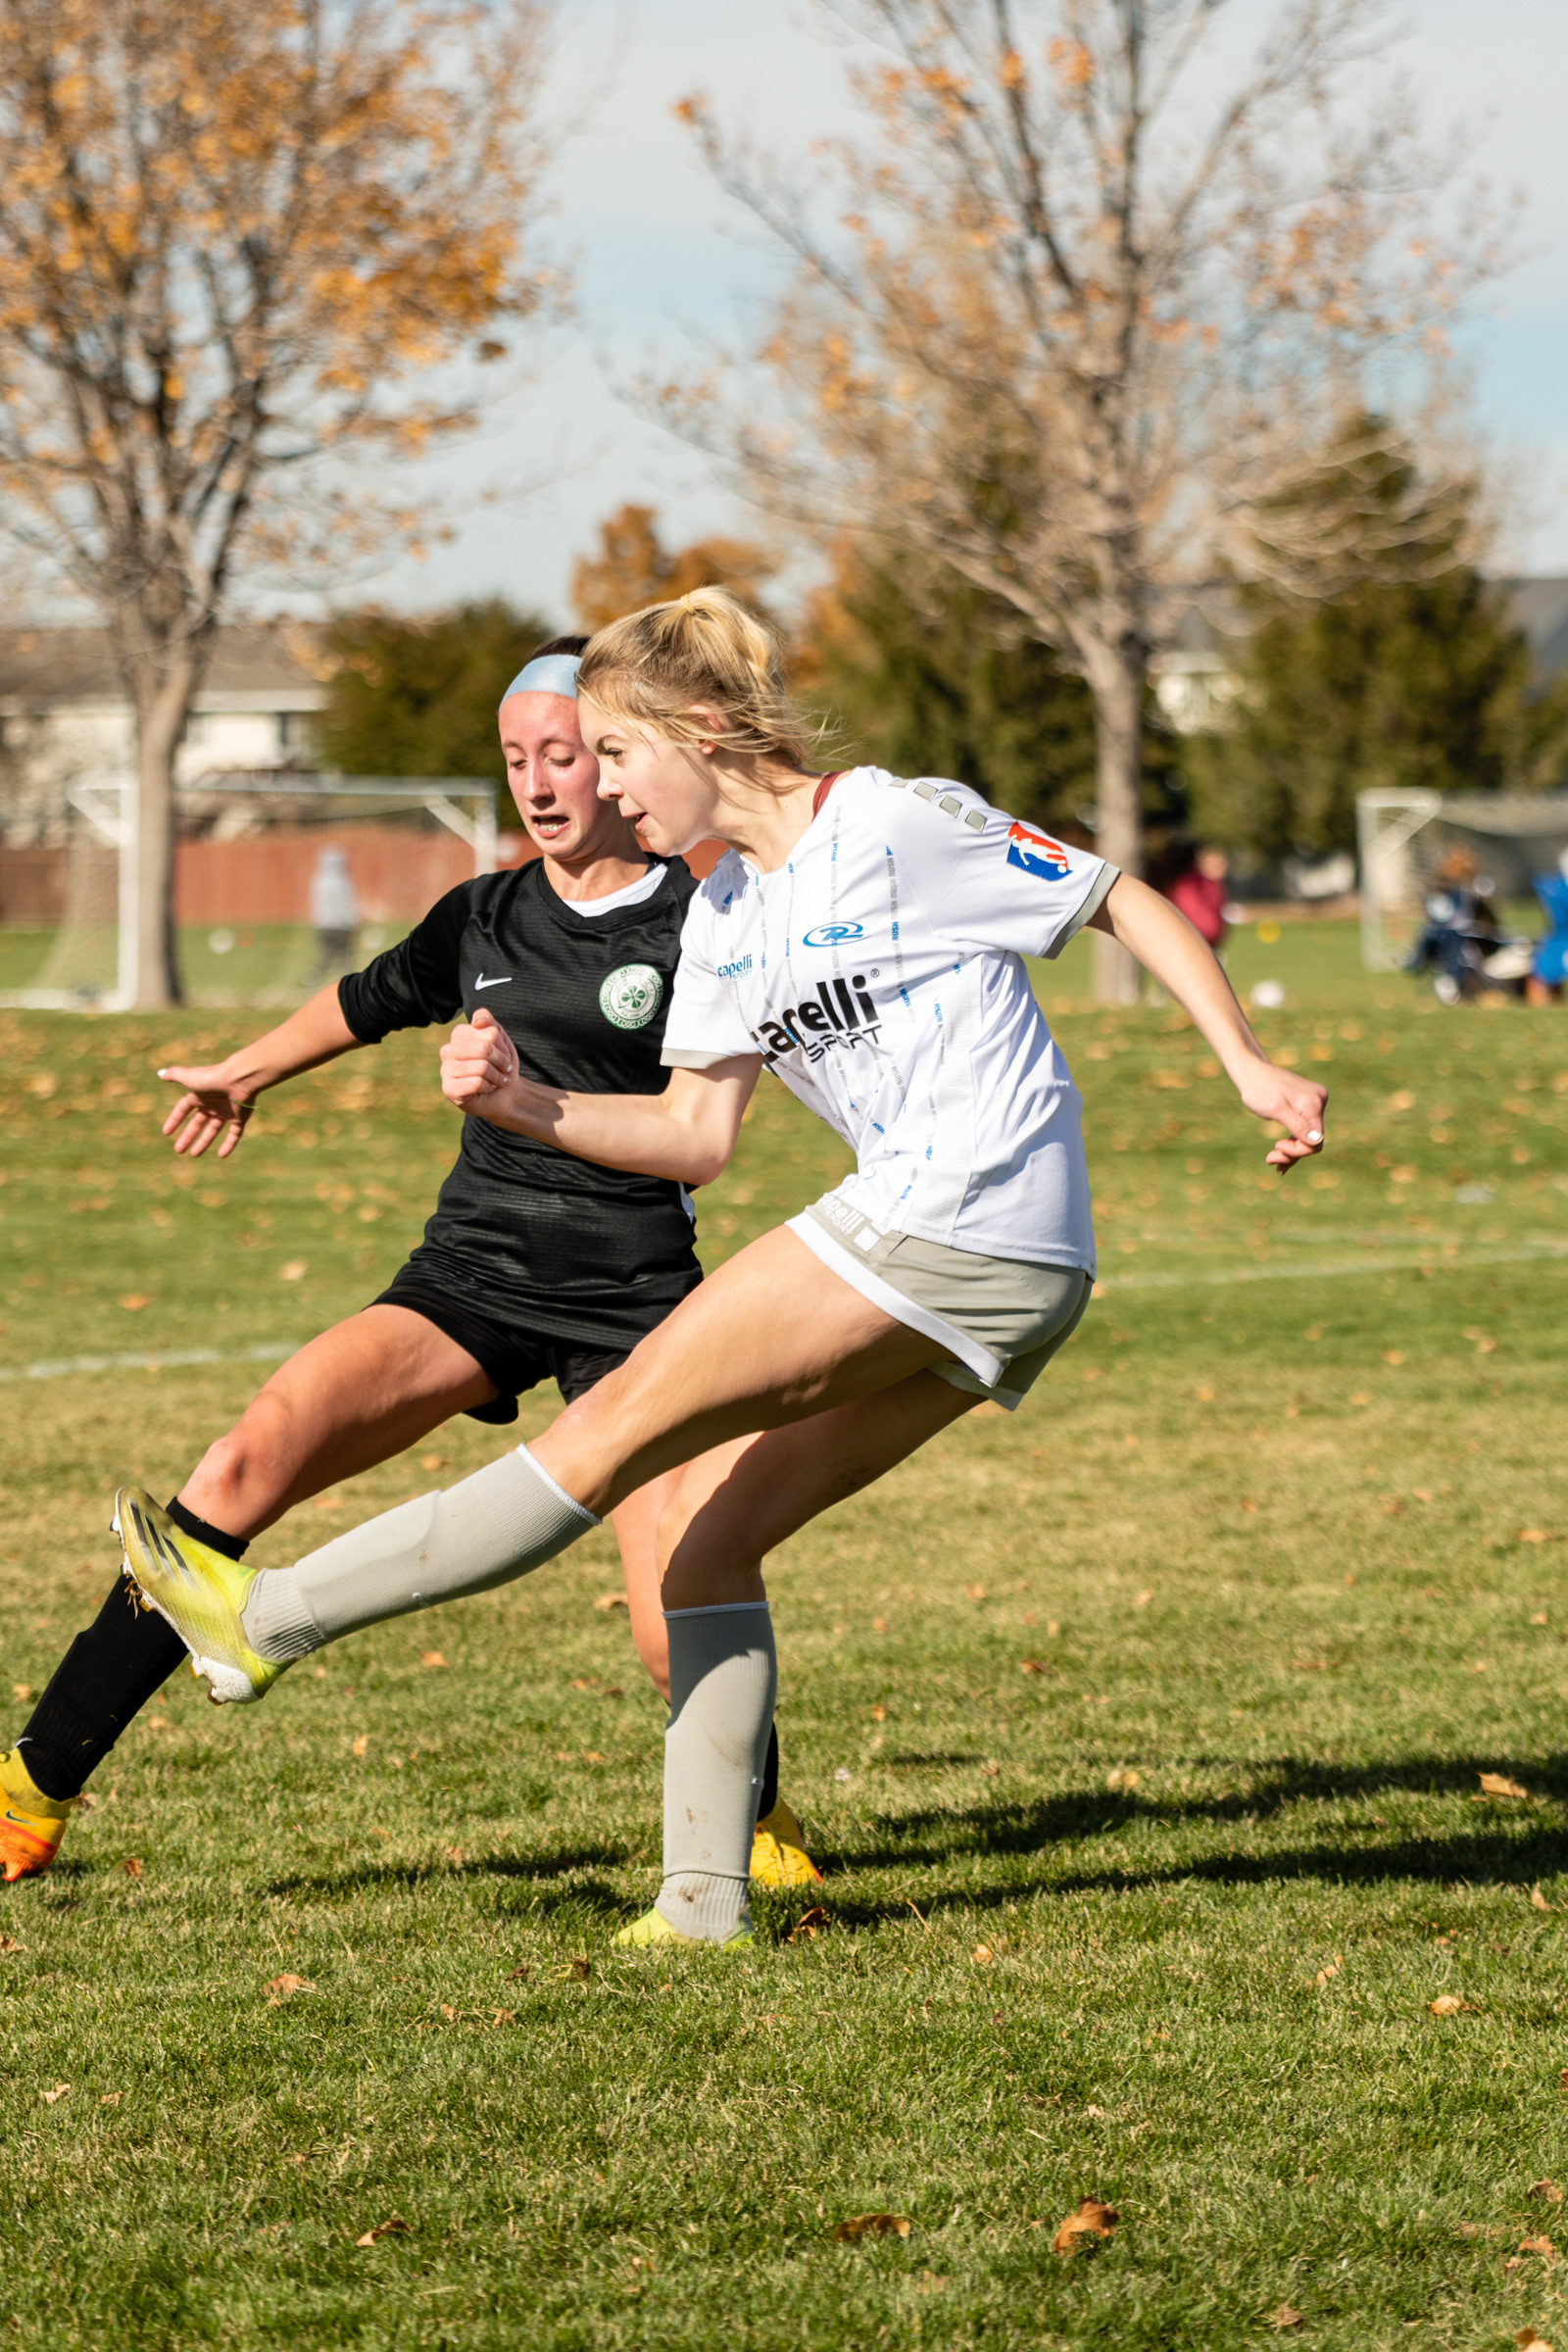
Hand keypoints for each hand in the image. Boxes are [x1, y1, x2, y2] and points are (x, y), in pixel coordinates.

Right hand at [157, 1062, 256, 1159]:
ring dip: (204, 1142)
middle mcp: (212, 1103)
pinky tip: (222, 1156)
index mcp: (199, 1095)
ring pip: (213, 1130)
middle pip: (197, 1123)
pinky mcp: (240, 1118)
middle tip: (178, 1150)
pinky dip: (229, 1145)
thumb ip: (174, 1075)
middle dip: (187, 1136)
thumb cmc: (212, 1078)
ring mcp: (226, 1111)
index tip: (166, 1133)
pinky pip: (234, 1134)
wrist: (239, 1079)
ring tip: (194, 1154)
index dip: (175, 1120)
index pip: (184, 1109)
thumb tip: (160, 1074)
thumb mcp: (189, 1077)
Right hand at [440, 1005, 519, 1111]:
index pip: (489, 1032)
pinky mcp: (449, 1089)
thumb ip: (490, 1024)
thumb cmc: (501, 1066)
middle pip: (484, 1049)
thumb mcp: (501, 1041)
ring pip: (481, 1067)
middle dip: (502, 1062)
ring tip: (499, 1081)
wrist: (507, 1094)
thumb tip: (477, 1021)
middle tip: (506, 1069)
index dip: (502, 1046)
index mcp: (459, 1034)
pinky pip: (476, 1083)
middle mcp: (448, 1050)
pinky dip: (490, 1087)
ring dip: (498, 1077)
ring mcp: (446, 1070)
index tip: (504, 1055)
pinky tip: (488, 1089)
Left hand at [1233, 1057, 1327, 1172]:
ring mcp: (1315, 1102)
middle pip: (1313, 1140)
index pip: (1315, 1141)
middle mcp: (1319, 1102)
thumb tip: (1317, 1141)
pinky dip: (1293, 1141)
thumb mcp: (1275, 1109)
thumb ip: (1297, 1125)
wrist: (1252, 1072)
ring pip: (1309, 1137)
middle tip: (1270, 1159)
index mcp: (1313, 1104)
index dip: (1297, 1151)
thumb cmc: (1259, 1089)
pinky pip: (1305, 1128)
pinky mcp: (1308, 1104)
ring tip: (1271, 1159)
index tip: (1276, 1146)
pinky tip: (1280, 1151)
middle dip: (1292, 1152)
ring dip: (1292, 1150)